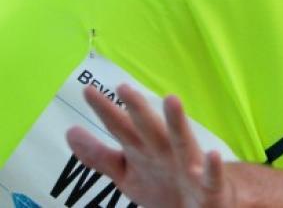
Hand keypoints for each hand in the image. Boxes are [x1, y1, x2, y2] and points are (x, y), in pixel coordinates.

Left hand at [66, 85, 235, 207]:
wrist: (201, 204)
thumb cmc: (162, 183)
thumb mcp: (125, 172)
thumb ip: (99, 155)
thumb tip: (69, 132)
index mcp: (143, 149)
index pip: (120, 127)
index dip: (104, 112)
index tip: (87, 91)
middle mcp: (164, 151)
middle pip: (148, 128)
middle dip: (137, 109)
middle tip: (124, 87)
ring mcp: (188, 165)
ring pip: (181, 141)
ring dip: (177, 122)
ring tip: (171, 100)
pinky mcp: (208, 186)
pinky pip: (210, 177)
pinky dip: (212, 167)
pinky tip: (212, 155)